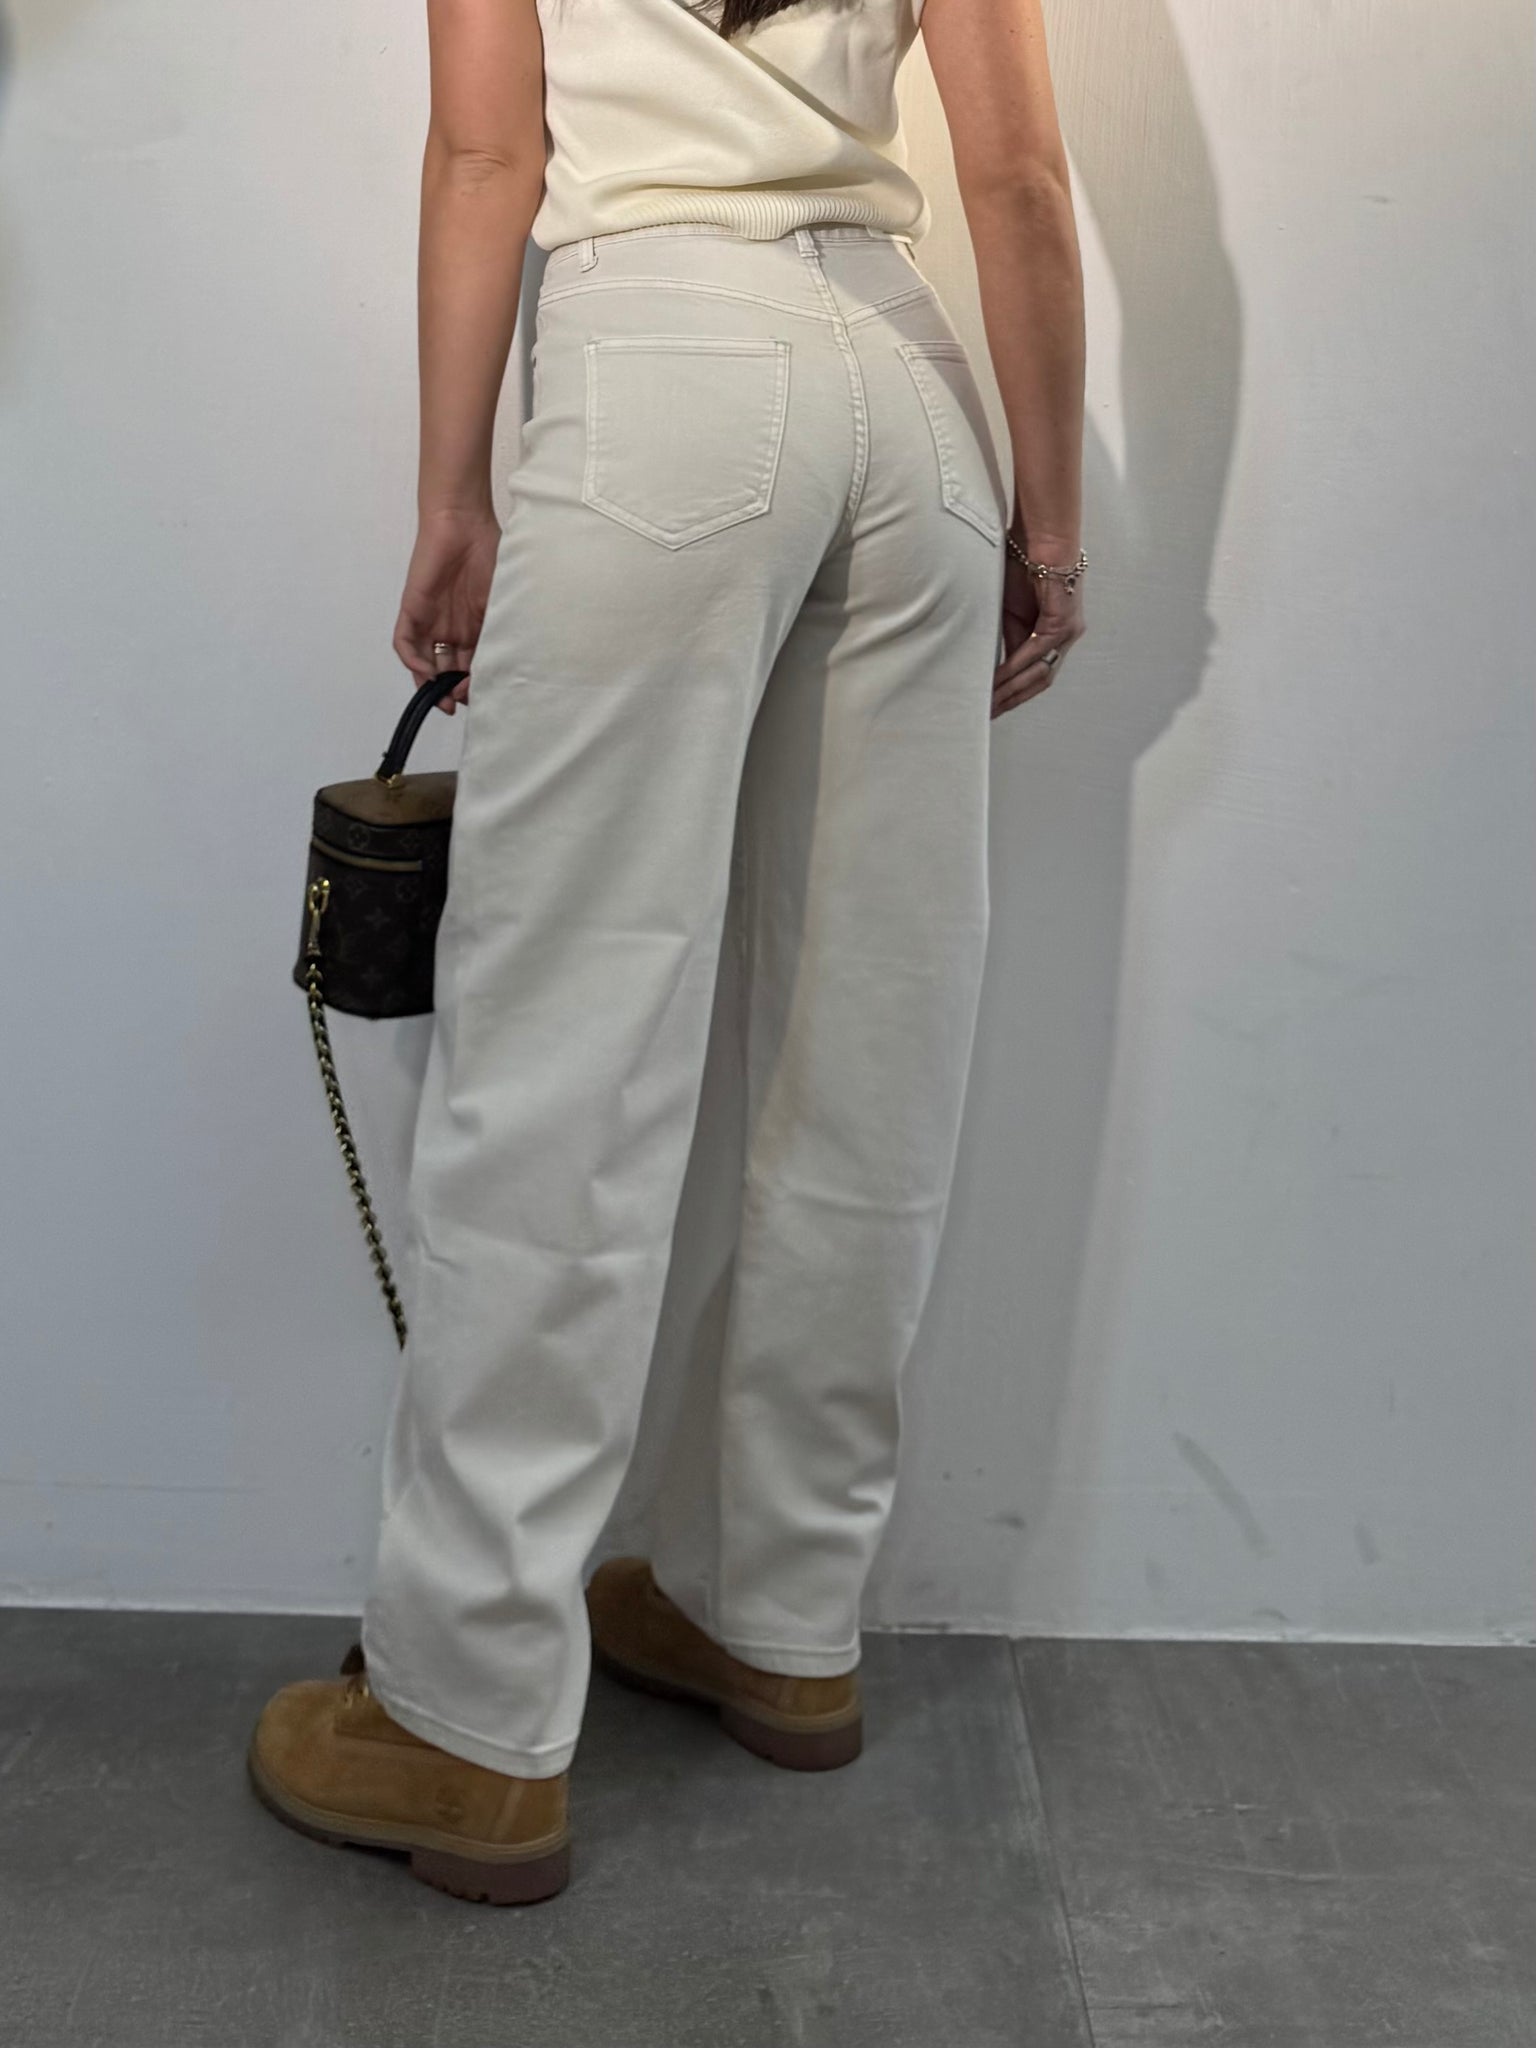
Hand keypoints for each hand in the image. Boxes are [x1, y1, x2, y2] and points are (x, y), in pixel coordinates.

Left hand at [391, 504, 502, 715]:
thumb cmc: (489, 552)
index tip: (483, 696)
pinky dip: (412, 661)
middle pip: (449, 670)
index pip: (472, 666)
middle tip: (461, 703)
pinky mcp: (412, 610)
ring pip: (425, 663)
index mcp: (475, 627)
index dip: (475, 685)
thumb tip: (506, 666)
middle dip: (454, 691)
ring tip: (443, 698)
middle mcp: (452, 628)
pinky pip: (405, 643)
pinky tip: (425, 673)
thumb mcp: (502, 601)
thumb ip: (500, 631)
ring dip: (432, 684)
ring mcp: (431, 620)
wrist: (463, 521)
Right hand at [992, 536, 1085, 719]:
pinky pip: (1037, 651)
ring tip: (988, 703)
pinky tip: (998, 678)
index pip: (1034, 675)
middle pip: (1039, 681)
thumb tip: (1000, 669)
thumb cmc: (1022, 565)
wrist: (1039, 536)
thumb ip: (1011, 639)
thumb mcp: (1010, 612)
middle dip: (1011, 700)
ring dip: (1012, 689)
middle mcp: (1065, 637)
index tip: (991, 708)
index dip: (1013, 694)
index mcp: (1052, 634)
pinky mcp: (1064, 622)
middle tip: (987, 716)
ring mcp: (1068, 632)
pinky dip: (1016, 666)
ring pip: (1040, 672)